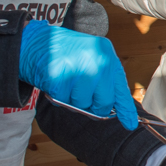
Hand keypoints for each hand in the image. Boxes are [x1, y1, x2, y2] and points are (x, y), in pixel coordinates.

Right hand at [19, 20, 136, 128]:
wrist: (35, 42)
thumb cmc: (65, 53)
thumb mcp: (91, 57)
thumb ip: (103, 79)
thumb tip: (111, 109)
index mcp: (106, 54)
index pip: (120, 88)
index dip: (126, 109)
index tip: (130, 124)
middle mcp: (97, 60)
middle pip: (104, 102)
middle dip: (93, 106)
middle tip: (80, 95)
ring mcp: (79, 68)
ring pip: (82, 104)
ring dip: (72, 100)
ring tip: (65, 81)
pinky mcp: (60, 77)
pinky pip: (63, 102)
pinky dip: (58, 97)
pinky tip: (55, 81)